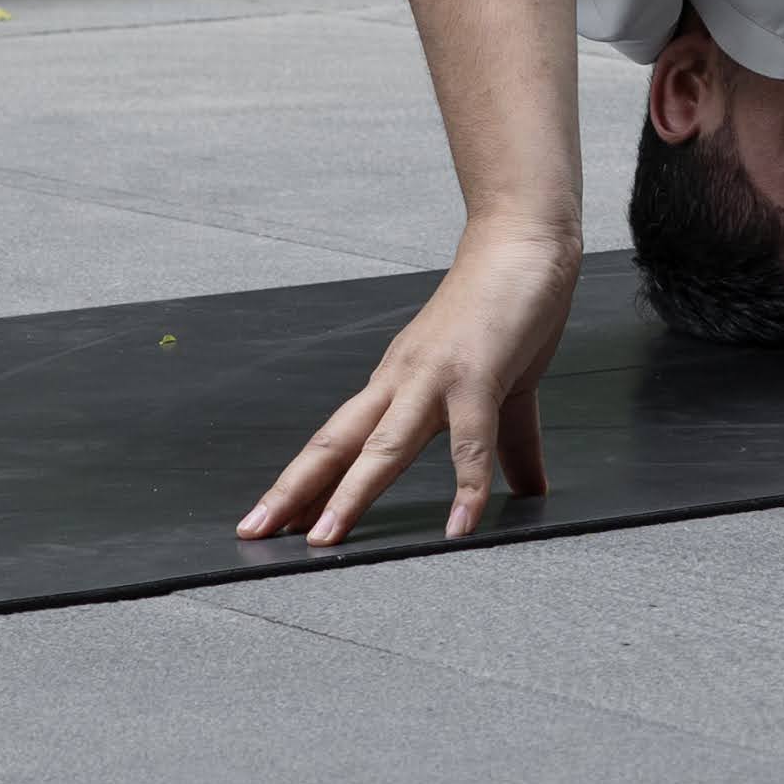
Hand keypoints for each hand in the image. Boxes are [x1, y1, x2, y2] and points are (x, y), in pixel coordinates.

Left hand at [240, 222, 578, 545]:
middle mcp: (401, 381)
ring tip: (324, 541)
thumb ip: (508, 446)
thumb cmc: (503, 308)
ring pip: (381, 446)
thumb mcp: (500, 390)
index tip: (274, 521)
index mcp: (396, 382)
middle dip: (293, 491)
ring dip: (349, 496)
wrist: (521, 241)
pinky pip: (470, 441)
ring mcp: (434, 378)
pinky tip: (460, 526)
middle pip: (334, 443)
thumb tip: (528, 491)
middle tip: (255, 533)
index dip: (306, 481)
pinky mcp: (478, 376)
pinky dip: (465, 487)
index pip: (339, 440)